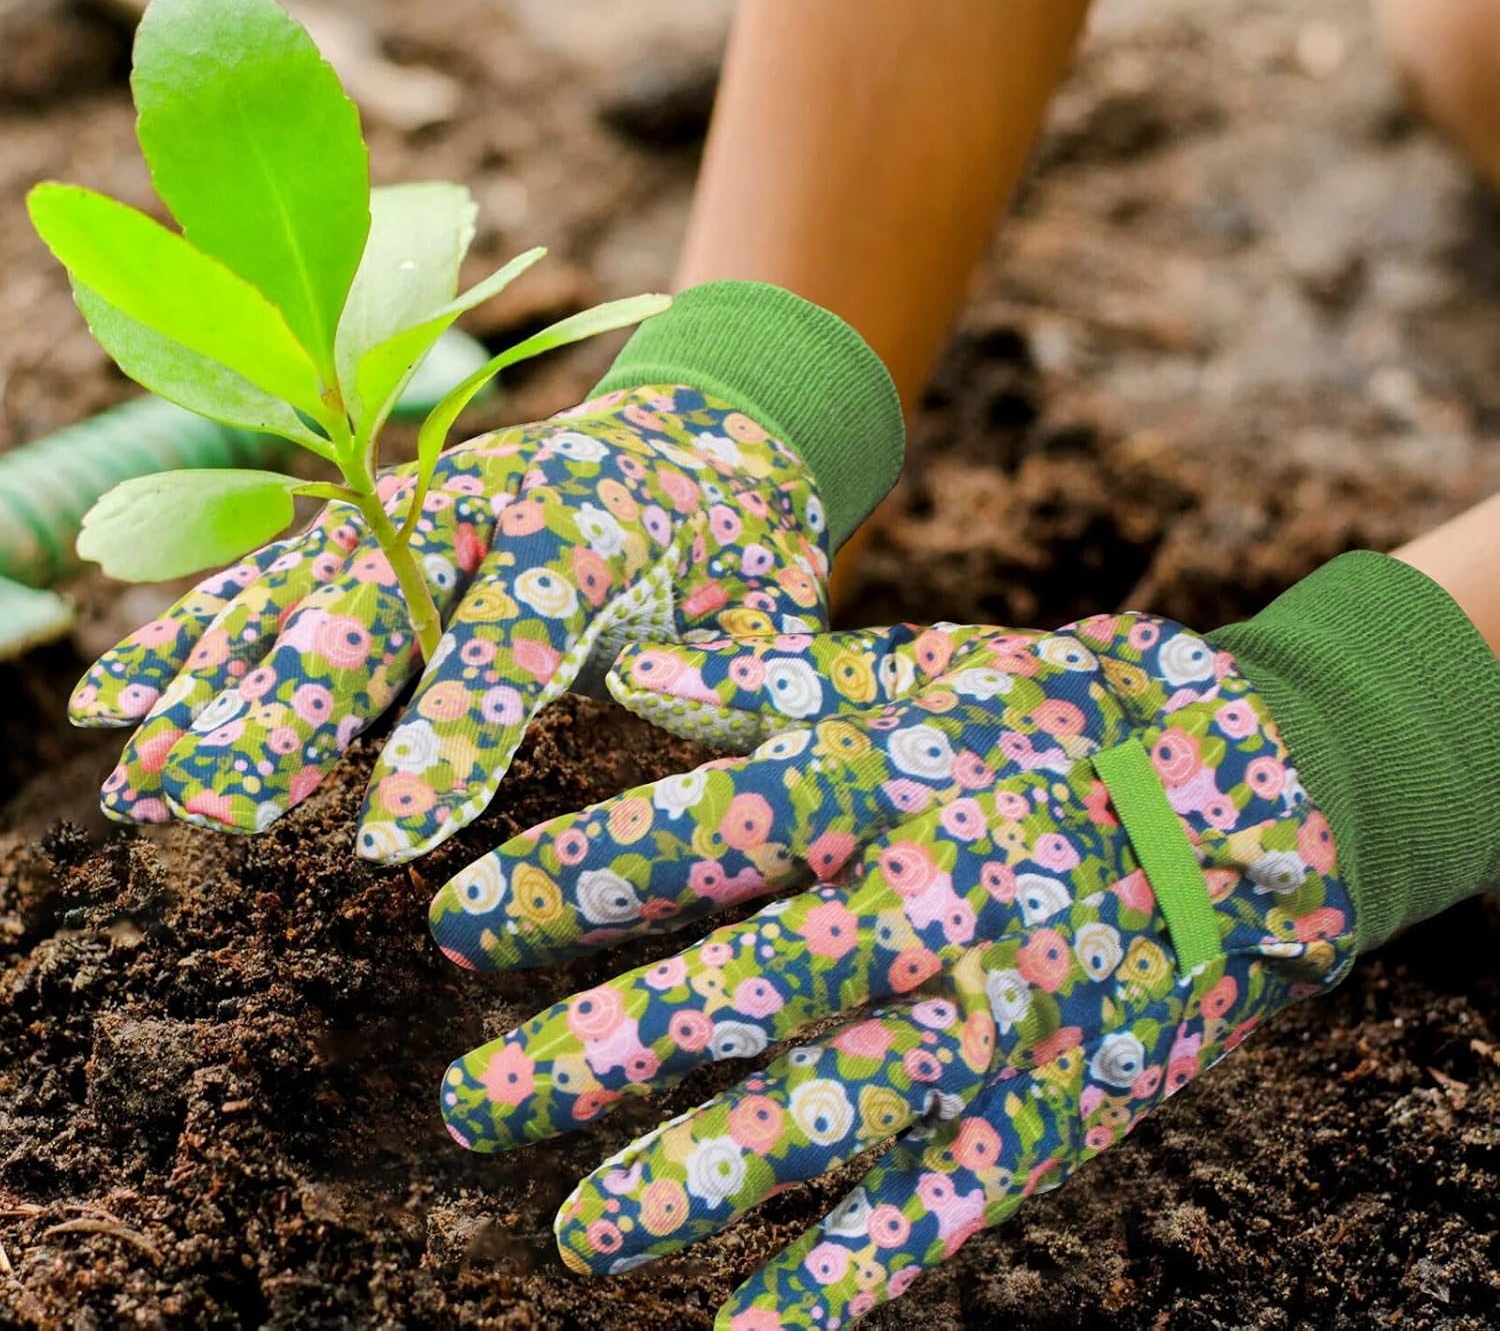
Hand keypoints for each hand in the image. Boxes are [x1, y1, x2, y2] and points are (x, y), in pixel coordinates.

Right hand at [72, 385, 829, 860]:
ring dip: (218, 693)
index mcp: (591, 526)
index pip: (512, 638)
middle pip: (374, 609)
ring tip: (143, 786)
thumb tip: (676, 747)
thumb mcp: (773, 609)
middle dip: (292, 711)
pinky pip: (275, 582)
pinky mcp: (375, 527)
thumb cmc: (740, 547)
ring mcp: (414, 507)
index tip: (386, 839)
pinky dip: (198, 642)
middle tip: (215, 808)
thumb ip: (737, 680)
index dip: (451, 736)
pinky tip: (121, 705)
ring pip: (301, 599)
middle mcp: (483, 505)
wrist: (699, 438)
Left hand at [430, 614, 1356, 1326]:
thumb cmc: (1047, 720)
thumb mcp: (918, 670)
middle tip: (469, 1103)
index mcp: (893, 781)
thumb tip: (629, 669)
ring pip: (844, 1109)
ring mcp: (1003, 1013)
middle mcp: (940, 900)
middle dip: (606, 1049)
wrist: (1243, 800)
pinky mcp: (1056, 1101)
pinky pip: (949, 1199)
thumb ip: (770, 680)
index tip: (452, 923)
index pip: (709, 832)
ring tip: (575, 1236)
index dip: (576, 879)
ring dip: (707, 1177)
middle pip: (757, 985)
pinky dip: (854, 1274)